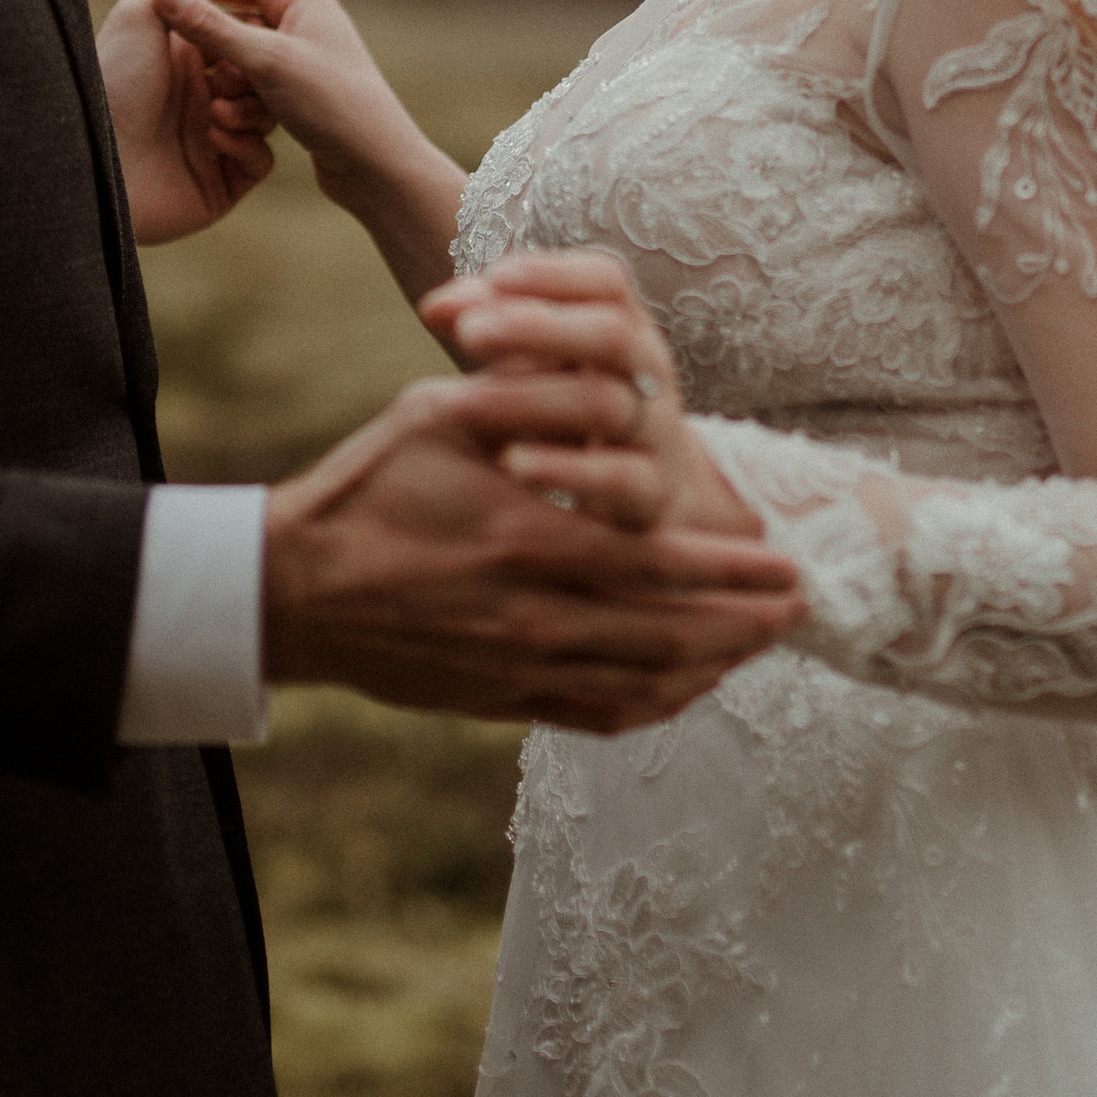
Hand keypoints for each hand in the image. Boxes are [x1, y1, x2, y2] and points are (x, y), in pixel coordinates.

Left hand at [95, 0, 277, 242]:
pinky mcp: (221, 181)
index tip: (261, 20)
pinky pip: (258, 160)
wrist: (93, 164)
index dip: (253, 26)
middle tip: (230, 72)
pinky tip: (212, 139)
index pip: (240, 33)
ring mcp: (212, 140)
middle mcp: (200, 96)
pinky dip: (245, 146)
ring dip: (250, 108)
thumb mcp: (146, 11)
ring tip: (215, 109)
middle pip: (261, 75)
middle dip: (257, 69)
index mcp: (185, 55)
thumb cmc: (111, 82)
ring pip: (267, 116)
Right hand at [134, 0, 467, 297]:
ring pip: (240, 48)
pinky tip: (235, 123)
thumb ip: (211, 26)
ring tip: (219, 105)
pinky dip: (240, 98)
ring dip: (222, 75)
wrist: (378, 169)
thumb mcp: (265, 63)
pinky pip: (253, 81)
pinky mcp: (298, 89)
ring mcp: (301, 54)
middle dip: (199, 24)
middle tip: (152, 28)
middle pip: (235, 2)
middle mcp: (304, 17)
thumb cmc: (333, 107)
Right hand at [263, 363, 802, 732]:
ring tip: (761, 642)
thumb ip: (524, 403)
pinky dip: (659, 703)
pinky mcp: (501, 702)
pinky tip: (690, 684)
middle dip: (747, 622)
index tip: (787, 562)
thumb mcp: (441, 418)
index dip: (733, 570)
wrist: (295, 591)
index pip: (661, 566)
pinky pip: (601, 716)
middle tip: (802, 606)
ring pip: (646, 683)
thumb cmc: (369, 489)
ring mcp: (520, 669)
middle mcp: (535, 617)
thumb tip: (599, 380)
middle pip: (672, 634)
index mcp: (529, 541)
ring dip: (715, 664)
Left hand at [417, 250, 768, 548]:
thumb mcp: (544, 362)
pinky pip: (617, 478)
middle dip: (536, 328)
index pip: (607, 281)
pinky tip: (510, 464)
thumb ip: (491, 325)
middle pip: (610, 335)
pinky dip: (563, 470)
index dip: (554, 273)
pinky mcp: (651, 493)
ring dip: (527, 399)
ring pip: (606, 405)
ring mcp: (656, 432)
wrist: (654, 490)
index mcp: (626, 326)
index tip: (495, 276)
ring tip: (457, 402)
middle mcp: (649, 372)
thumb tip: (431, 308)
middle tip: (468, 333)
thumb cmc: (578, 406)